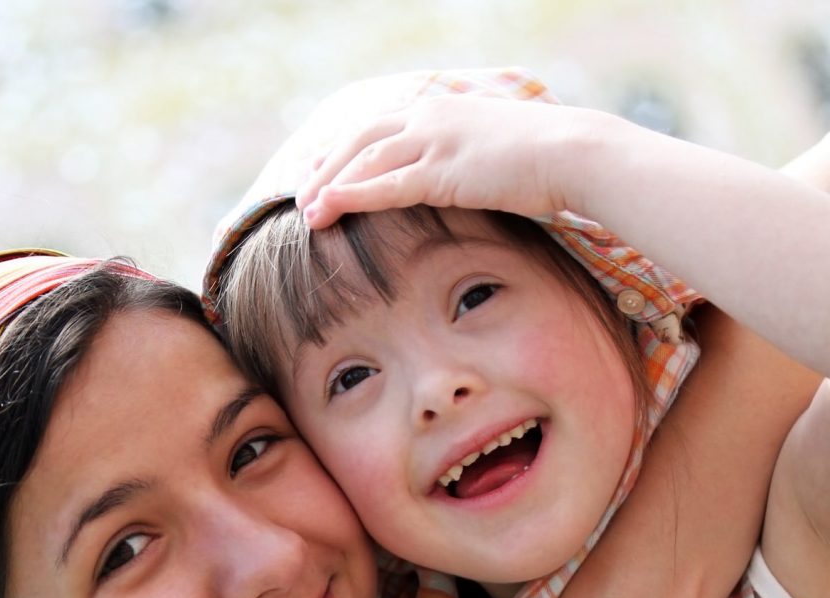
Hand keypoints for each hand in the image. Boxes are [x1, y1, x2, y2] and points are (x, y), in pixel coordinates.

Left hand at [295, 95, 608, 228]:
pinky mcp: (444, 171)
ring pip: (365, 161)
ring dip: (330, 187)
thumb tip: (451, 174)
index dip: (341, 148)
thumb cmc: (540, 157)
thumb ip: (460, 155)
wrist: (572, 152)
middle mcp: (430, 118)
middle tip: (299, 196)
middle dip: (325, 168)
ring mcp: (435, 141)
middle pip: (359, 140)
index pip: (375, 125)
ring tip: (306, 213)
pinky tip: (330, 209)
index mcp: (439, 109)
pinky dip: (354, 196)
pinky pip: (387, 184)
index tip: (316, 166)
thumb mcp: (490, 148)